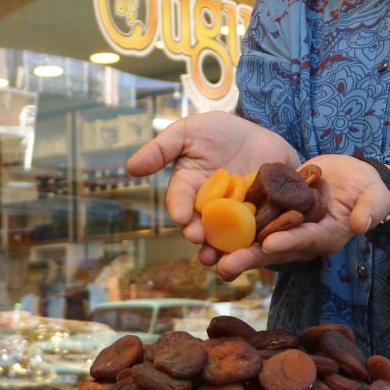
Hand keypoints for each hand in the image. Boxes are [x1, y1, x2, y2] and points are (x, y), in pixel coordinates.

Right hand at [126, 113, 299, 249]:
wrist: (258, 133)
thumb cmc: (217, 130)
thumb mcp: (187, 131)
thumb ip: (161, 148)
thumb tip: (131, 168)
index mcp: (188, 187)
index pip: (180, 200)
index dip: (179, 208)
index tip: (181, 216)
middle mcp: (207, 207)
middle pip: (199, 225)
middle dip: (197, 233)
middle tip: (198, 237)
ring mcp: (232, 215)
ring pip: (223, 237)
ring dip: (220, 249)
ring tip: (220, 258)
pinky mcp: (258, 219)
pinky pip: (255, 233)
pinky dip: (254, 243)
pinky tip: (257, 248)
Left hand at [212, 154, 389, 278]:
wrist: (350, 178)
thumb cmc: (367, 188)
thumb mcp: (375, 196)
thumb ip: (371, 209)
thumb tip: (364, 224)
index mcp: (326, 237)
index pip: (305, 240)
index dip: (288, 242)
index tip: (268, 245)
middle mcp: (301, 238)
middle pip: (273, 249)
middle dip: (249, 258)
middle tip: (224, 267)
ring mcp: (285, 228)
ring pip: (255, 241)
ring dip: (231, 248)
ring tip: (207, 256)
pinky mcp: (273, 215)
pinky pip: (250, 222)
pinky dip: (230, 226)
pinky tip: (206, 228)